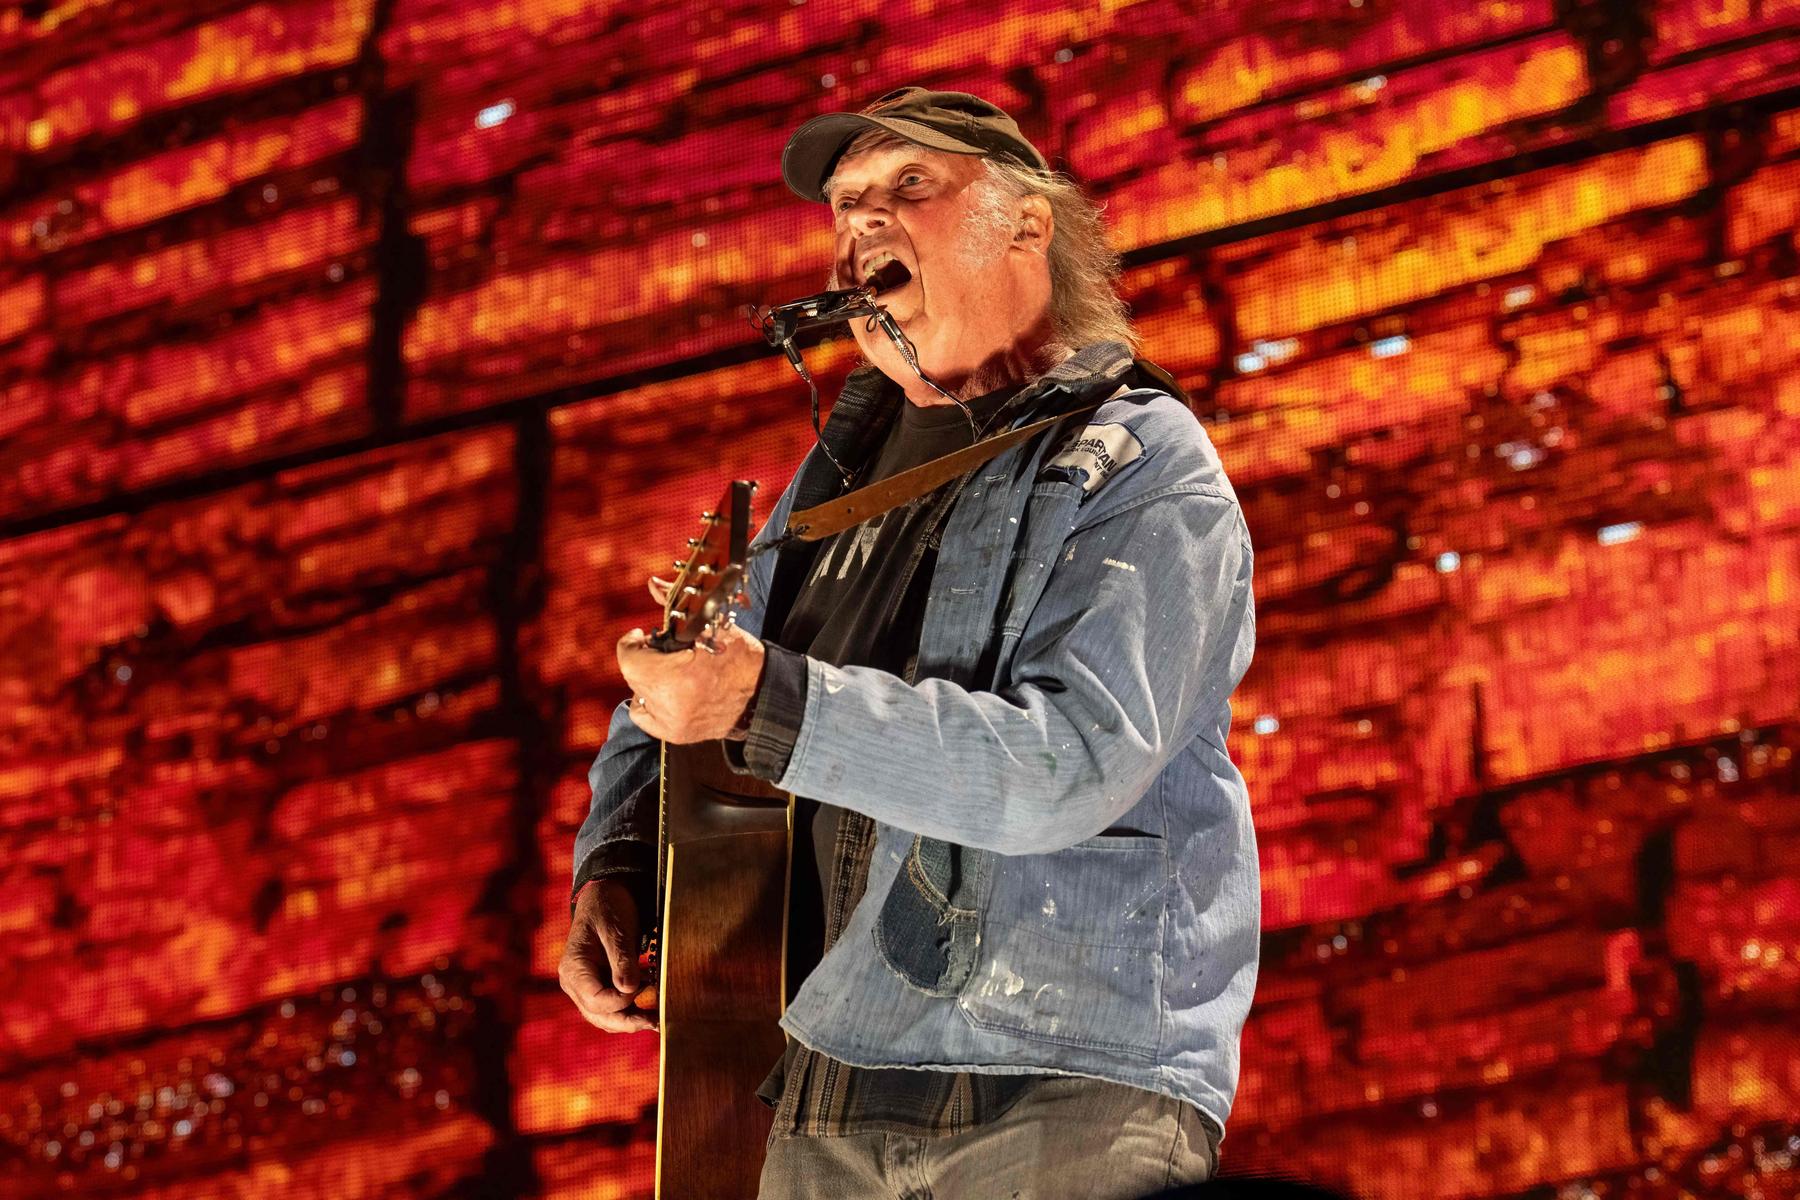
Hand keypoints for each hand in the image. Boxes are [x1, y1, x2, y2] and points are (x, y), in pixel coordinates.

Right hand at [560, 878, 656, 1032]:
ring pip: (605, 1017)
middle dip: (628, 1021)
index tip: (645, 988)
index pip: (595, 999)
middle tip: (657, 1021)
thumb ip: (622, 960)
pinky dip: (629, 1013)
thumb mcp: (616, 930)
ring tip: (656, 1020)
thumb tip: (629, 990)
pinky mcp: (599, 987)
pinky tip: (650, 1011)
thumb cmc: (609, 908)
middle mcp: (574, 983)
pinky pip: (611, 1009)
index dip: (621, 1001)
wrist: (605, 896)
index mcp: (573, 967)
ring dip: (630, 1021)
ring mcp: (585, 987)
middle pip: (598, 1015)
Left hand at [618, 617, 763, 743]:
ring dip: (648, 680)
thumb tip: (651, 583)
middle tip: (663, 651)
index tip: (642, 636)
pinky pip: (646, 717)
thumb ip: (673, 605)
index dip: (632, 643)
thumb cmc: (740, 658)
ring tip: (670, 671)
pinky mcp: (677, 734)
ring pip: (638, 695)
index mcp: (676, 677)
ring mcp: (673, 724)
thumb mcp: (708, 626)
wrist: (765, 693)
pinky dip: (651, 702)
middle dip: (643, 659)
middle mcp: (670, 705)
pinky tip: (668, 690)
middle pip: (634, 676)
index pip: (630, 660)